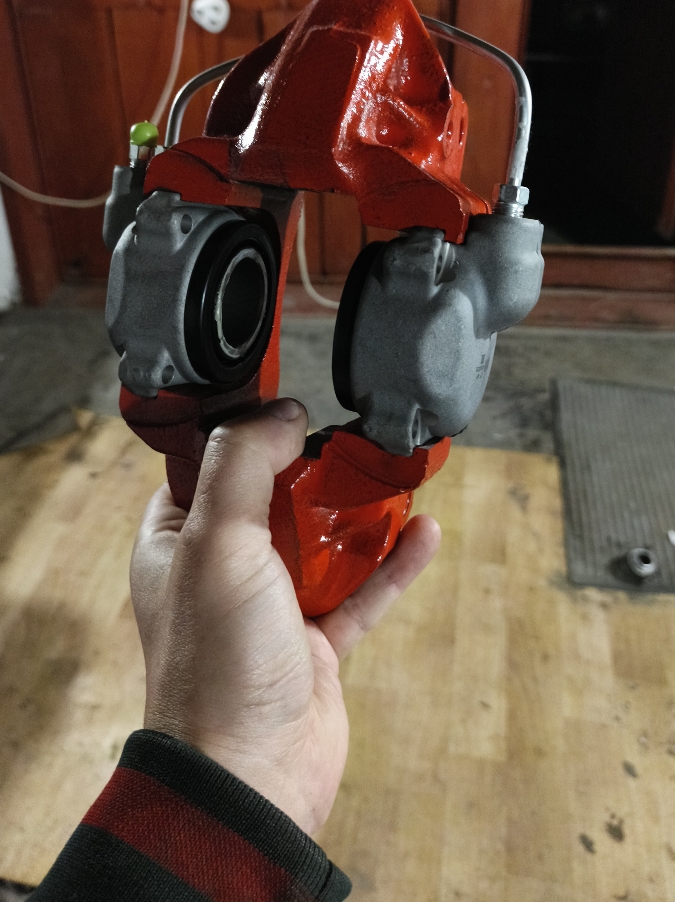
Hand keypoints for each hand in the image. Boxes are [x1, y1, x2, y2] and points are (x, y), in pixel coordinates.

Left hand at [130, 399, 440, 835]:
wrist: (251, 777)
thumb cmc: (219, 657)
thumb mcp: (218, 540)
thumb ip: (244, 462)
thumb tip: (284, 411)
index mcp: (178, 541)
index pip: (205, 465)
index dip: (243, 429)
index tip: (290, 397)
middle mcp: (221, 569)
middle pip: (273, 496)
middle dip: (313, 464)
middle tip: (353, 432)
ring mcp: (271, 607)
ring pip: (321, 541)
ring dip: (358, 511)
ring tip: (394, 472)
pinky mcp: (316, 644)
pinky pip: (359, 592)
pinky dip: (391, 564)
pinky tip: (425, 533)